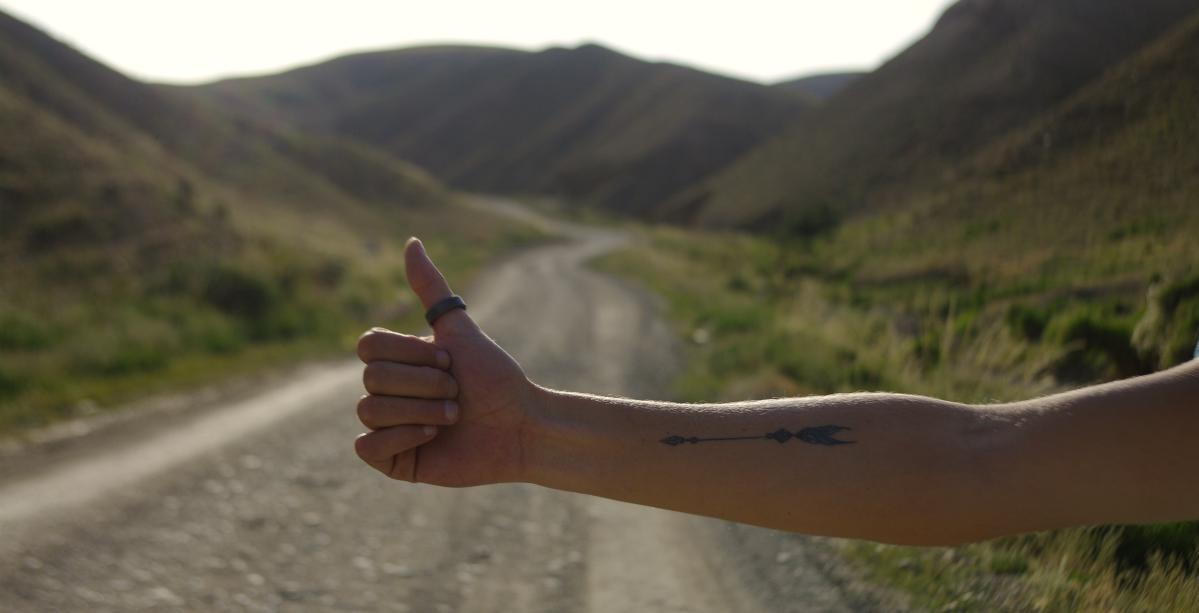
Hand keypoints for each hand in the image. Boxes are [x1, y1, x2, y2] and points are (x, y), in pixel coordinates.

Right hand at [354, 238, 539, 484]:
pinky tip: (433, 438)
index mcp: (398, 361)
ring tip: (453, 416)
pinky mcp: (392, 461)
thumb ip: (432, 289)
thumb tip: (412, 241)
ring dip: (421, 410)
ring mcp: (387, 427)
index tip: (450, 360)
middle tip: (457, 391)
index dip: (411, 354)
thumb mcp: (460, 331)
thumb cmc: (495, 379)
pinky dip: (402, 437)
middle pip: (372, 377)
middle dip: (424, 383)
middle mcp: (387, 392)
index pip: (369, 346)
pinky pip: (366, 447)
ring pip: (369, 410)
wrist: (520, 426)